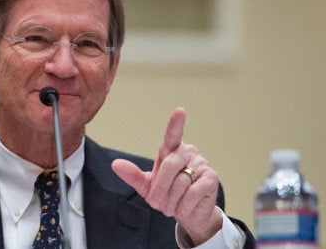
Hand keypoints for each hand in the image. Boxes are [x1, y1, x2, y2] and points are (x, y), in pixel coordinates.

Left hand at [111, 107, 222, 244]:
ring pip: (181, 182)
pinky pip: (194, 192)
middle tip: (156, 203)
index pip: (172, 134)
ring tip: (171, 207)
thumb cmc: (166, 195)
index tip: (180, 111)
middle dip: (160, 188)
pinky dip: (184, 205)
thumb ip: (132, 175)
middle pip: (170, 166)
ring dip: (172, 200)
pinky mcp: (211, 179)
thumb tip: (115, 164)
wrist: (187, 213)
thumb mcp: (146, 186)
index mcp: (170, 150)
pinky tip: (183, 209)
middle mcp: (187, 152)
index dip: (176, 123)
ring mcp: (201, 164)